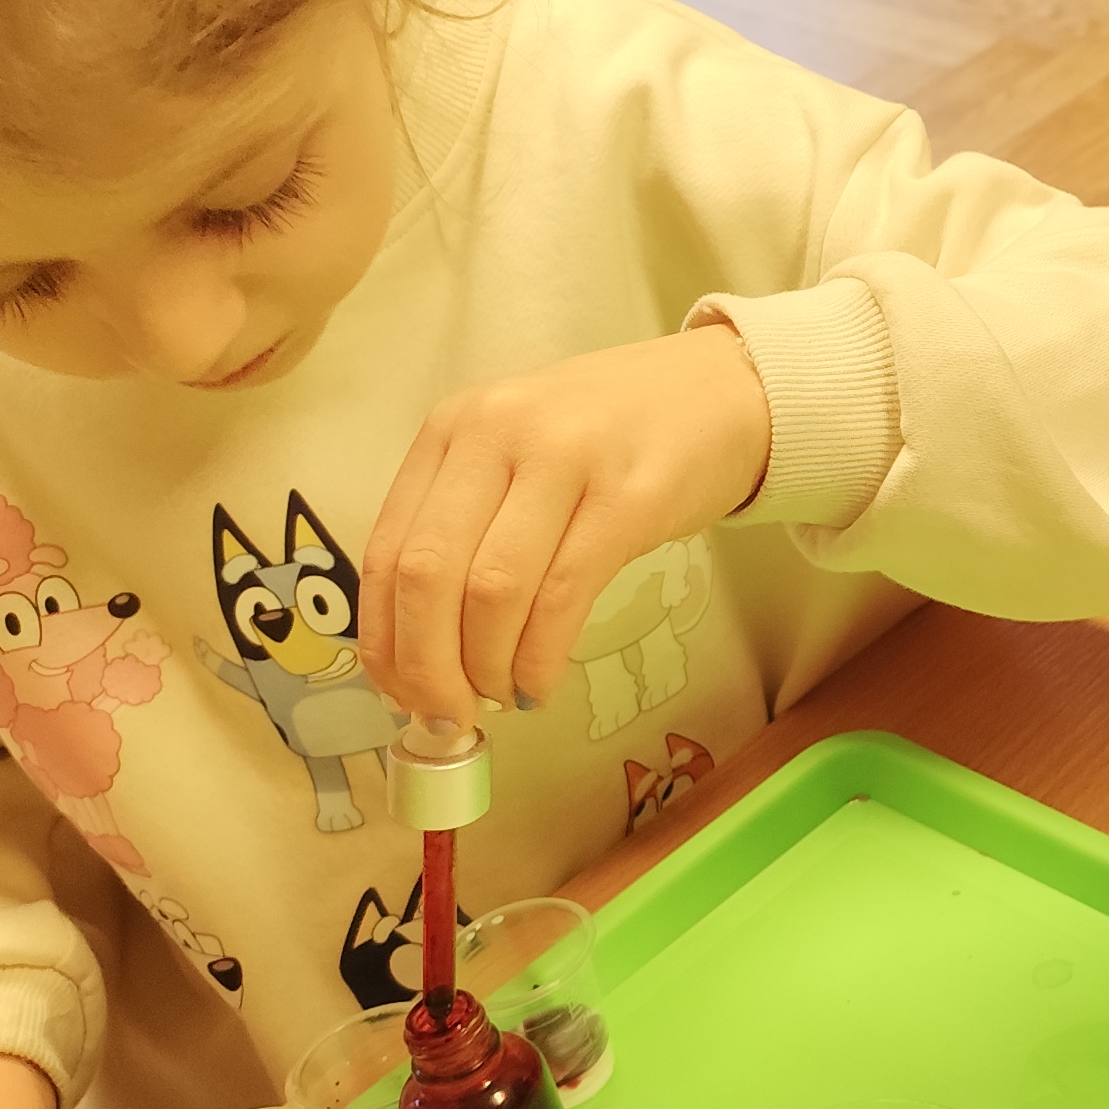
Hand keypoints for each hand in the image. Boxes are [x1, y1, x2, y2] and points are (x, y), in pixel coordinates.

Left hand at [356, 325, 770, 723]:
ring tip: (504, 695)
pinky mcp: (629, 494)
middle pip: (429, 575)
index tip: (401, 696)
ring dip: (487, 668)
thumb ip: (465, 527)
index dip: (385, 641)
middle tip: (449, 717)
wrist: (723, 392)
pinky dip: (541, 657)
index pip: (387, 551)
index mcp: (453, 428)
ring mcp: (565, 457)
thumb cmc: (613, 437)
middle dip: (428, 668)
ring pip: (492, 591)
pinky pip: (563, 595)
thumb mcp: (516, 455)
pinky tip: (542, 682)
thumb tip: (420, 651)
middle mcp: (497, 432)